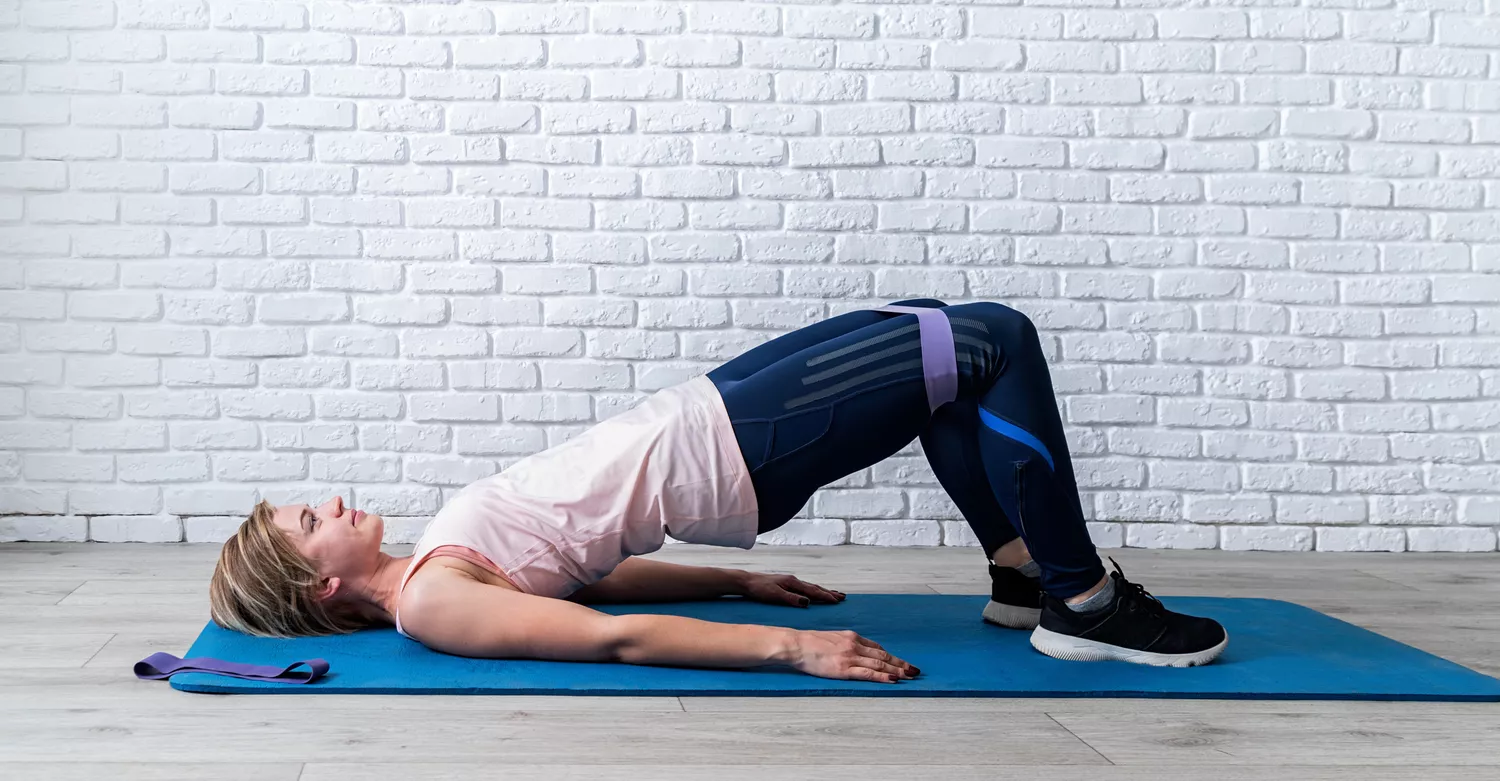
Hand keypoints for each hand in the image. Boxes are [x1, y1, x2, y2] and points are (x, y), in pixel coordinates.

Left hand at [738, 571, 844, 607]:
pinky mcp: (787, 585)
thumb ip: (791, 598)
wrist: (747, 582)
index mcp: (793, 583)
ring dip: (823, 591)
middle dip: (829, 593)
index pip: (813, 591)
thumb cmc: (759, 589)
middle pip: (815, 588)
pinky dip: (814, 591)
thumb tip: (807, 602)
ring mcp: (791, 582)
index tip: (837, 601)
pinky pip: (805, 588)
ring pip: (811, 587)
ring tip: (834, 595)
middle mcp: (794, 581)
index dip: (826, 596)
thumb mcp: (775, 595)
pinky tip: (814, 594)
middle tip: (843, 597)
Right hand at [788, 629, 919, 683]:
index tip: (901, 662)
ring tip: (910, 675)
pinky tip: (893, 679)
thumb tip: (856, 651)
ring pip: (880, 664)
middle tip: (915, 669)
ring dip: (897, 670)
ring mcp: (851, 657)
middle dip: (901, 663)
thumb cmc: (810, 642)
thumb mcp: (832, 638)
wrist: (797, 645)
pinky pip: (868, 673)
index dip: (891, 656)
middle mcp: (855, 645)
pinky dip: (883, 676)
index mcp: (852, 637)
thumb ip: (845, 644)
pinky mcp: (844, 668)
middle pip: (883, 655)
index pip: (877, 648)